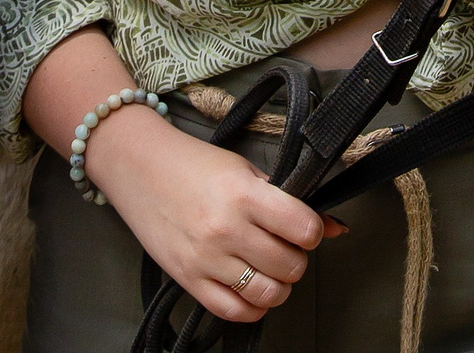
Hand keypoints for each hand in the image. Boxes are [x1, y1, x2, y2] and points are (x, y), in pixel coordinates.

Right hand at [83, 108, 348, 322]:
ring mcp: (206, 258)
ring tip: (271, 269)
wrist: (137, 166)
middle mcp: (226, 230)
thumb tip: (336, 227)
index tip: (304, 227)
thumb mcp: (244, 169)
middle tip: (285, 246)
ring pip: (268, 293)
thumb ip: (287, 200)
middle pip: (291, 266)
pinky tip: (252, 288)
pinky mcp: (188, 279)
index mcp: (244, 195)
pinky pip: (233, 311)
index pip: (305, 229)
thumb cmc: (191, 163)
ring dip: (279, 285)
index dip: (312, 230)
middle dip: (296, 258)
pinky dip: (253, 307)